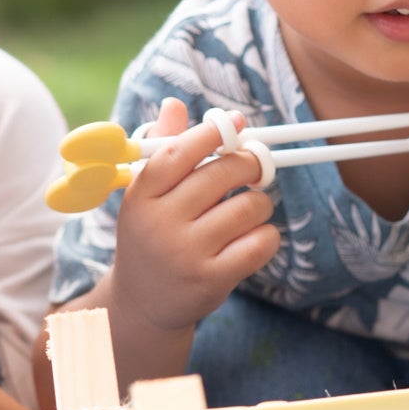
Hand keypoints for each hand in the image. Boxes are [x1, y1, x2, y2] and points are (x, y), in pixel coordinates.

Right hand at [106, 99, 281, 336]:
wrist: (143, 304)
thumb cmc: (151, 236)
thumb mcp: (146, 195)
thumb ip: (163, 149)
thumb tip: (174, 105)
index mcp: (141, 196)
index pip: (180, 152)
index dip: (213, 133)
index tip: (236, 123)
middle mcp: (160, 224)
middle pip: (223, 174)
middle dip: (249, 164)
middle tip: (253, 168)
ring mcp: (186, 254)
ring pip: (250, 206)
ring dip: (260, 203)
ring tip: (249, 209)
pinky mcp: (211, 281)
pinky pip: (261, 243)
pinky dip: (267, 235)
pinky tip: (254, 237)